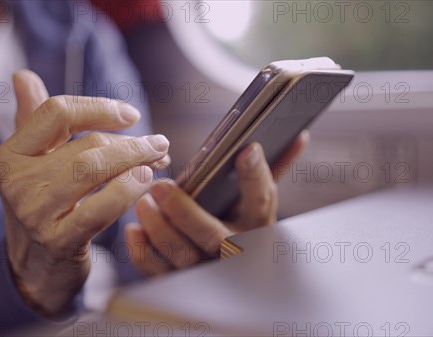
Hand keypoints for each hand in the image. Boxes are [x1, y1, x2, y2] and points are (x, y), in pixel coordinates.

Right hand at [0, 70, 168, 314]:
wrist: (34, 267)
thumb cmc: (43, 206)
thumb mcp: (32, 163)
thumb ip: (32, 119)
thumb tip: (22, 75)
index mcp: (10, 153)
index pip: (57, 111)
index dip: (99, 107)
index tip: (130, 116)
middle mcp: (16, 181)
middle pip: (86, 143)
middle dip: (131, 142)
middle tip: (159, 144)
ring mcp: (35, 212)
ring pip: (94, 170)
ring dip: (135, 161)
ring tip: (158, 159)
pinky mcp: (58, 241)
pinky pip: (100, 208)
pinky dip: (128, 190)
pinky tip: (145, 181)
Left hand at [127, 134, 308, 275]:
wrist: (235, 272)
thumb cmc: (240, 224)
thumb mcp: (257, 201)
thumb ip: (271, 170)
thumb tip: (298, 136)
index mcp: (257, 225)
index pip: (262, 200)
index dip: (256, 176)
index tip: (247, 149)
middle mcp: (236, 250)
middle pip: (213, 236)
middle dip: (184, 212)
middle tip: (160, 186)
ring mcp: (208, 269)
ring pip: (183, 256)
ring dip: (160, 229)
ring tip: (143, 203)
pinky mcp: (181, 281)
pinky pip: (160, 273)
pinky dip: (143, 253)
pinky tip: (134, 230)